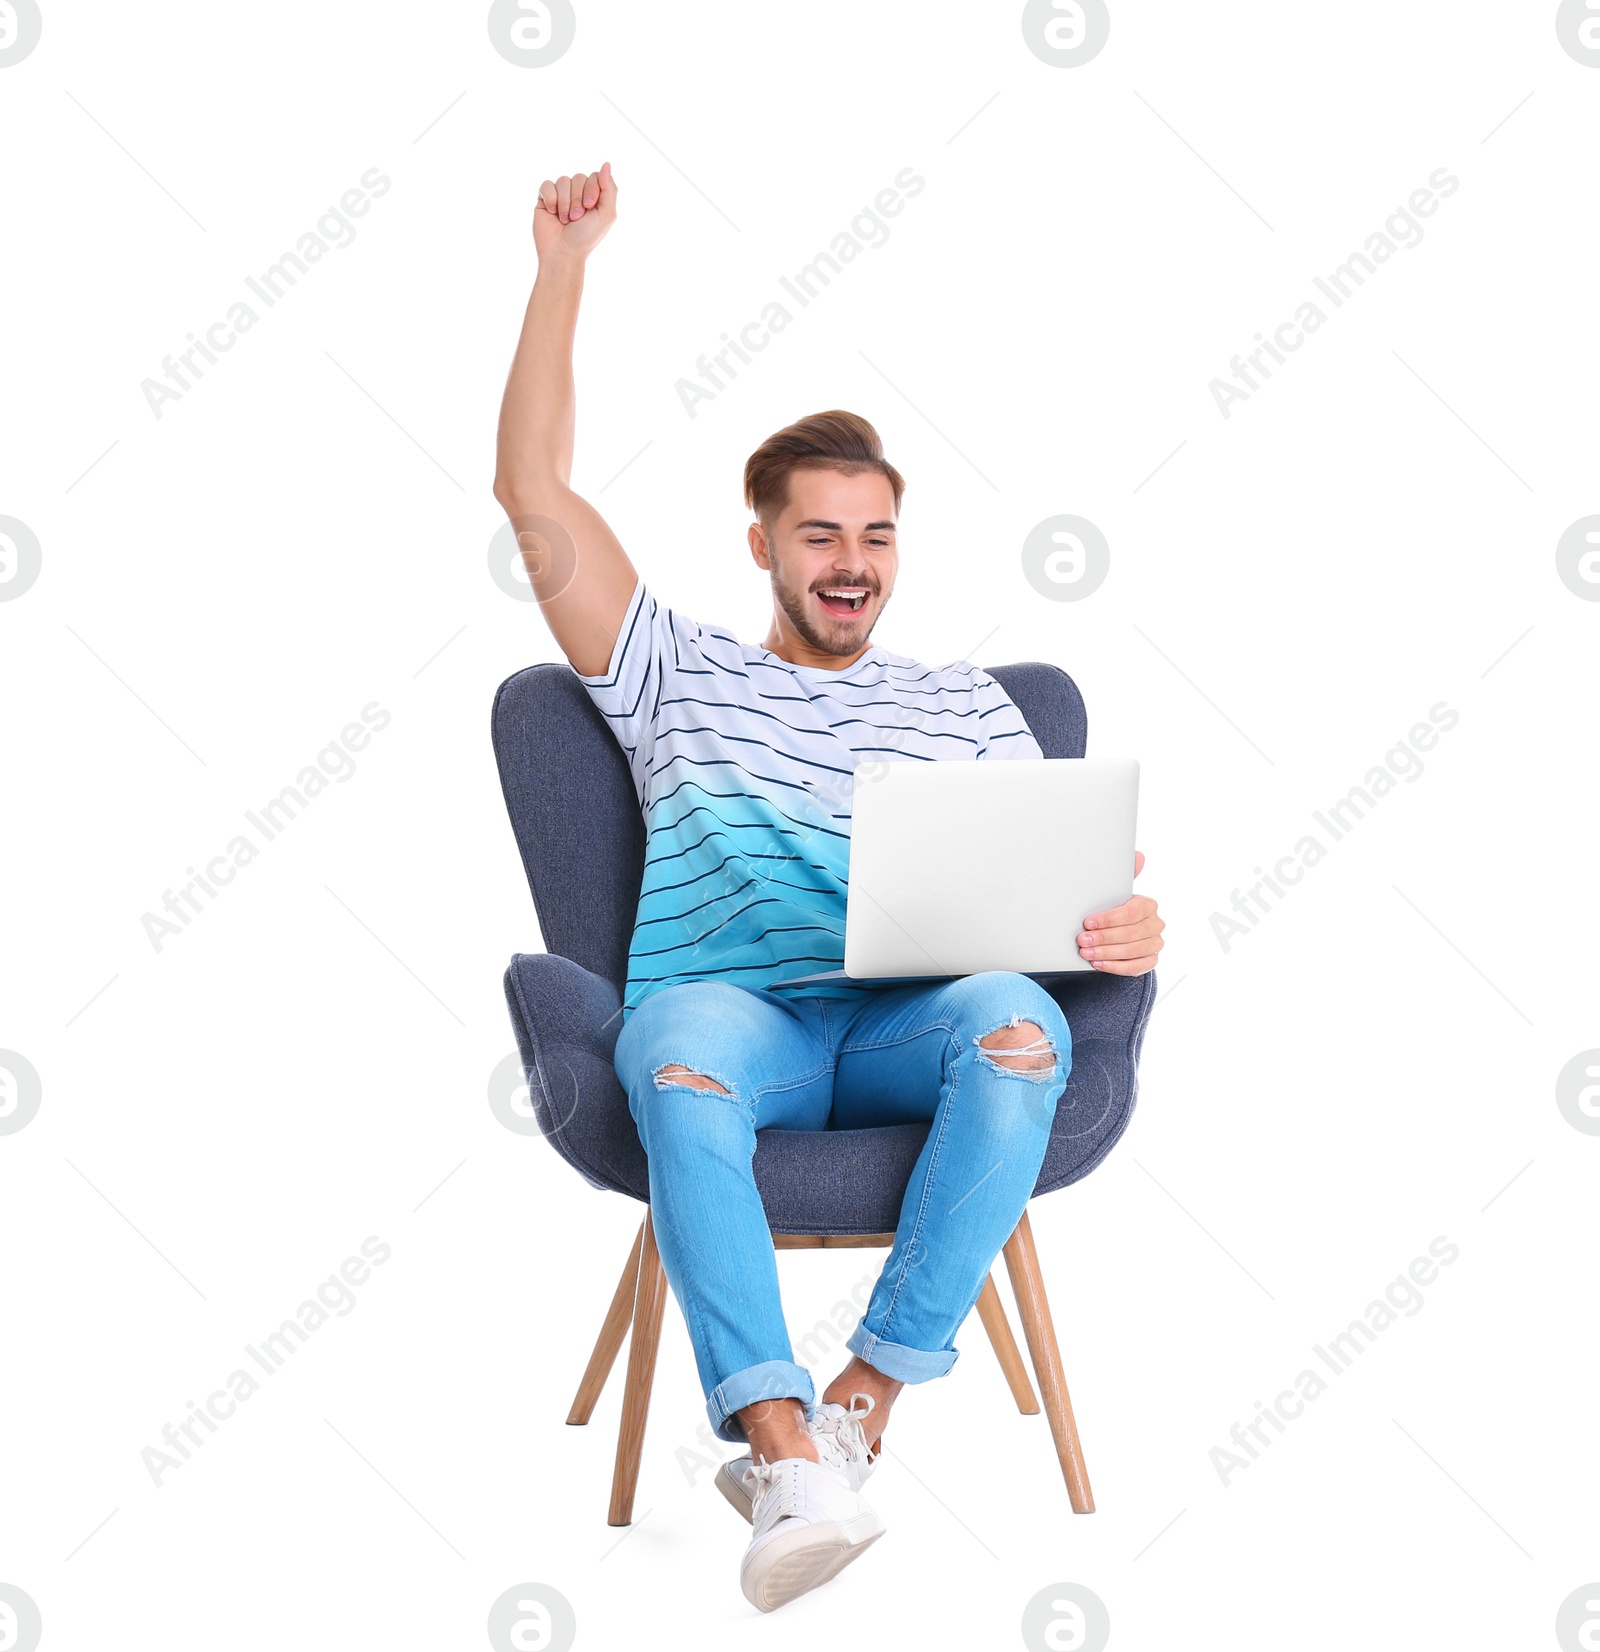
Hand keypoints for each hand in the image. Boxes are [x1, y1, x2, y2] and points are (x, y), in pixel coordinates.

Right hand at [533, 161, 616, 265]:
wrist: (563, 252)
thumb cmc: (586, 237)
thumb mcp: (606, 215)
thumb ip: (610, 189)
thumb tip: (607, 163)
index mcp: (594, 196)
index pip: (595, 176)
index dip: (592, 189)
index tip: (590, 207)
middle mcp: (578, 193)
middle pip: (579, 177)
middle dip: (577, 199)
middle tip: (576, 218)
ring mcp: (561, 195)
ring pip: (563, 180)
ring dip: (565, 202)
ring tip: (565, 219)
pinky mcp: (545, 198)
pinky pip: (547, 185)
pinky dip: (551, 198)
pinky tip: (552, 212)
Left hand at [1077, 850, 1163, 974]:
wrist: (1121, 932)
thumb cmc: (1116, 910)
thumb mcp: (1116, 893)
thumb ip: (1125, 875)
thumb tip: (1139, 856)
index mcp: (1148, 905)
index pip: (1131, 913)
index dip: (1108, 919)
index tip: (1087, 922)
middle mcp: (1156, 925)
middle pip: (1130, 933)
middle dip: (1103, 937)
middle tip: (1082, 940)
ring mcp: (1155, 944)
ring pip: (1131, 951)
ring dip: (1105, 952)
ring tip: (1086, 952)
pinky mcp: (1150, 961)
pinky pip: (1133, 968)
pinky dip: (1114, 966)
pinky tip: (1098, 963)